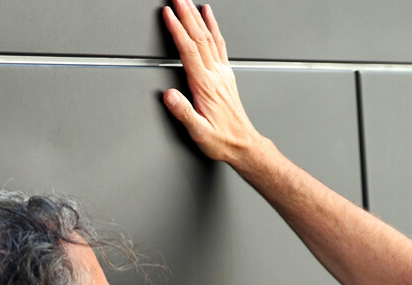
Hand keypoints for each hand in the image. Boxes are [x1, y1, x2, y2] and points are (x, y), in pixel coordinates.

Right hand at [161, 0, 263, 163]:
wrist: (243, 145)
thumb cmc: (222, 139)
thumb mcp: (199, 132)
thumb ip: (184, 112)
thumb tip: (169, 96)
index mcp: (206, 86)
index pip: (189, 51)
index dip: (177, 30)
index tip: (168, 14)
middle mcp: (216, 76)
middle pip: (199, 37)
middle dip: (186, 15)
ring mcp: (223, 73)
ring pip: (209, 37)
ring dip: (197, 17)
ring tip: (188, 1)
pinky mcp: (227, 75)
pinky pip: (220, 43)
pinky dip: (213, 26)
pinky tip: (209, 16)